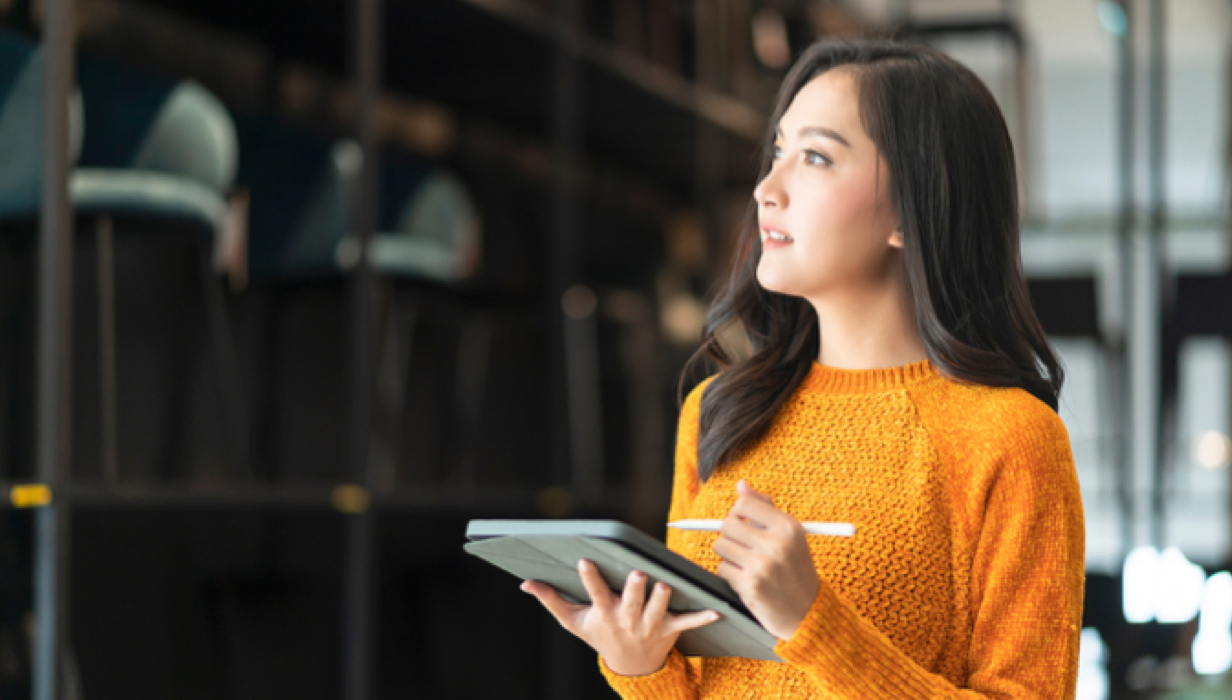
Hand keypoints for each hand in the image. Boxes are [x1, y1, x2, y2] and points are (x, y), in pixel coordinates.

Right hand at [521, 559, 720, 675]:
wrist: (631, 667)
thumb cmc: (600, 635)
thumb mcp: (574, 622)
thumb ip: (552, 600)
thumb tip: (525, 583)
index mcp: (605, 614)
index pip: (595, 594)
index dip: (590, 579)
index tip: (584, 561)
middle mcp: (628, 620)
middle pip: (632, 602)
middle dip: (634, 590)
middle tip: (635, 574)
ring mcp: (651, 626)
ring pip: (659, 610)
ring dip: (663, 599)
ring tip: (665, 584)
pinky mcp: (670, 629)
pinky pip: (688, 623)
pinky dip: (701, 617)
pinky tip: (716, 609)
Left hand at [713, 479, 819, 640]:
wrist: (807, 613)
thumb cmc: (795, 569)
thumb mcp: (790, 536)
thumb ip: (765, 508)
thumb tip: (741, 485)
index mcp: (788, 527)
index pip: (744, 503)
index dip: (738, 513)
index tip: (744, 523)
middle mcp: (776, 544)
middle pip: (727, 524)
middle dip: (730, 535)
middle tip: (743, 547)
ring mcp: (762, 566)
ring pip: (721, 546)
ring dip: (729, 556)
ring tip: (748, 564)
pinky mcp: (750, 586)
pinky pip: (722, 568)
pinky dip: (730, 574)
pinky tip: (747, 580)